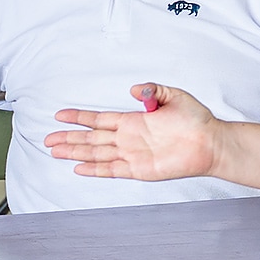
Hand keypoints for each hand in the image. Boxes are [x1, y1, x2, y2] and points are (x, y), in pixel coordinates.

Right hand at [44, 83, 219, 181]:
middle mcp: (127, 138)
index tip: (60, 115)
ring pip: (95, 154)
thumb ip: (152, 90)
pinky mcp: (140, 170)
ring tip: (55, 151)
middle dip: (68, 138)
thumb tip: (134, 89)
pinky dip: (95, 170)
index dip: (78, 117)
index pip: (98, 119)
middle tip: (48, 138)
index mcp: (132, 121)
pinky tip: (79, 168)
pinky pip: (112, 170)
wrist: (211, 143)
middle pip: (90, 138)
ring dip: (74, 153)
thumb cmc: (196, 120)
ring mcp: (132, 155)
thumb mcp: (173, 96)